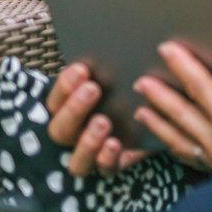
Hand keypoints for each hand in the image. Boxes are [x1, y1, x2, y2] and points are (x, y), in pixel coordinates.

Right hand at [45, 62, 147, 177]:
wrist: (156, 113)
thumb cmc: (128, 88)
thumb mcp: (120, 76)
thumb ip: (111, 67)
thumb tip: (115, 41)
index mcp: (68, 110)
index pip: (55, 100)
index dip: (64, 86)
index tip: (82, 69)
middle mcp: (75, 135)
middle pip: (60, 130)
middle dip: (74, 109)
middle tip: (93, 89)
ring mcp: (91, 155)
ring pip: (76, 160)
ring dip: (87, 141)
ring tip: (103, 122)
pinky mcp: (112, 166)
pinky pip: (104, 170)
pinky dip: (107, 158)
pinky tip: (115, 143)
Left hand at [134, 20, 211, 179]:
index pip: (202, 89)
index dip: (183, 66)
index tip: (167, 48)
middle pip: (182, 116)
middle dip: (160, 97)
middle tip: (141, 80)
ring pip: (180, 141)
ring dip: (159, 124)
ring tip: (142, 110)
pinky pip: (190, 158)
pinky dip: (174, 145)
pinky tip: (165, 138)